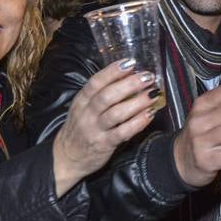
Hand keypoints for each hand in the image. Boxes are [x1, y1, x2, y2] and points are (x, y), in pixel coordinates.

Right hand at [52, 61, 158, 196]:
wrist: (67, 158)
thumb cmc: (81, 128)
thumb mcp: (83, 107)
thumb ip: (102, 93)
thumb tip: (129, 75)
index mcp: (81, 101)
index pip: (95, 82)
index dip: (112, 71)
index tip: (130, 62)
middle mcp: (87, 114)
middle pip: (107, 96)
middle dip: (129, 84)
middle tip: (147, 77)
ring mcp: (95, 130)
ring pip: (116, 113)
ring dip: (137, 102)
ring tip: (153, 94)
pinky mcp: (104, 144)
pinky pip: (122, 132)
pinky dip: (138, 123)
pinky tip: (149, 114)